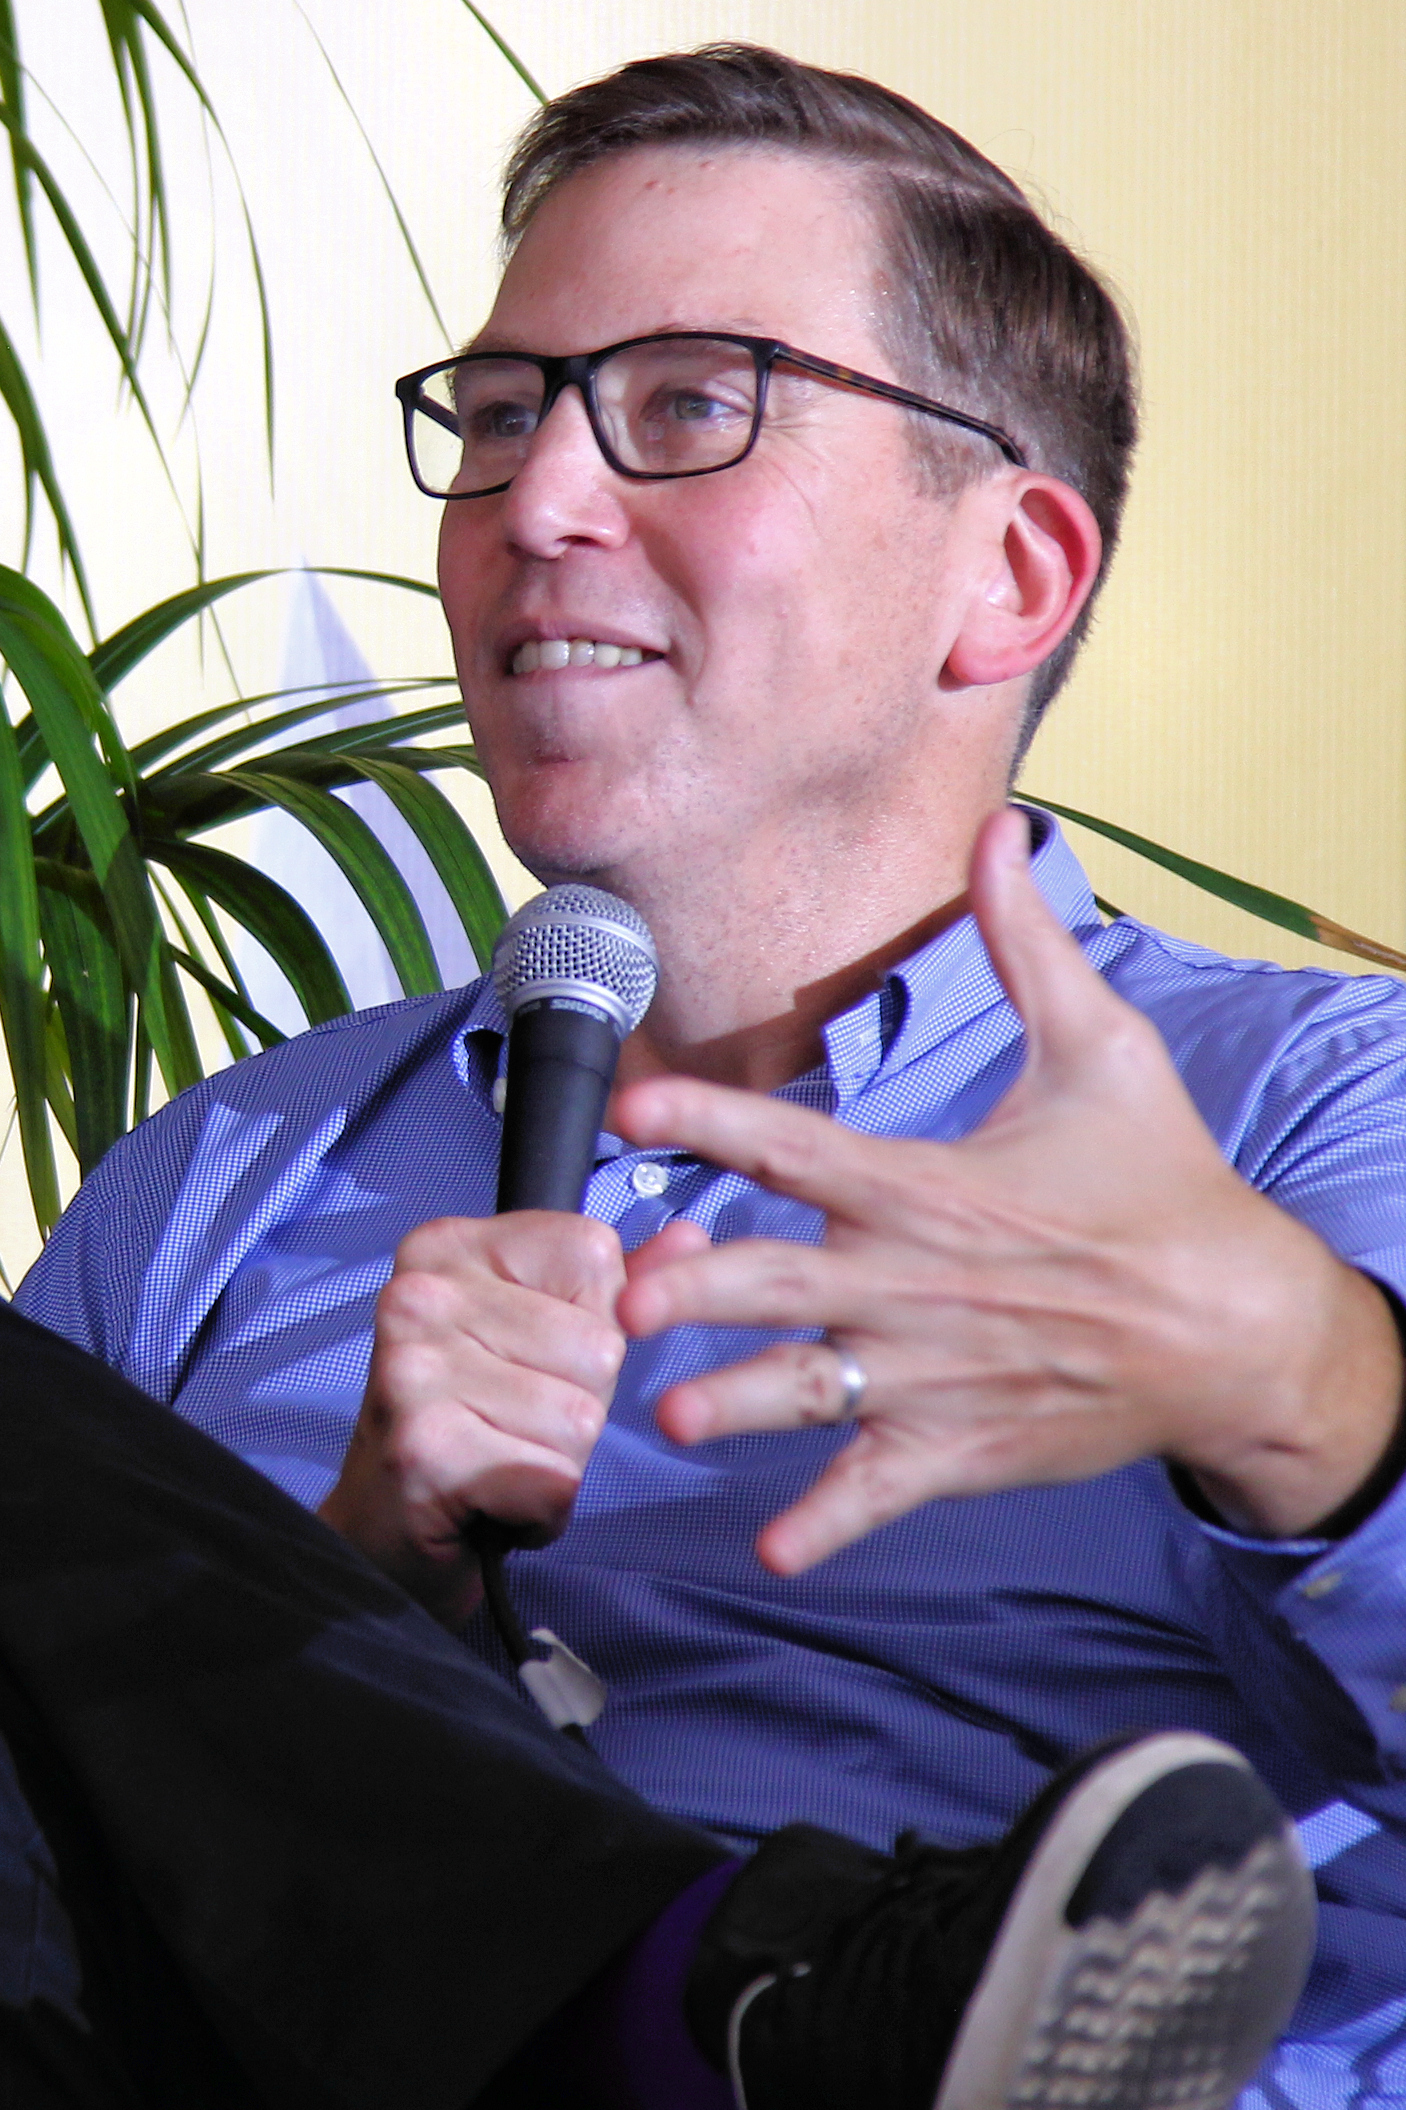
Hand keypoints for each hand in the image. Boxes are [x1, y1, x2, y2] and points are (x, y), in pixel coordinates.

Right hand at [320, 1212, 627, 1623]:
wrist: (387, 1526)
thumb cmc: (475, 1416)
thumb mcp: (545, 1330)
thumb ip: (618, 1284)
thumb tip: (694, 1236)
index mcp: (447, 1246)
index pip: (594, 1257)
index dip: (593, 1324)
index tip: (533, 1355)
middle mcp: (419, 1296)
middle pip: (597, 1346)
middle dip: (580, 1403)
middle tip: (513, 1420)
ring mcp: (415, 1371)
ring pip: (579, 1419)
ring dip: (560, 1460)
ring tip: (502, 1457)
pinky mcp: (425, 1449)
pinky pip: (553, 1480)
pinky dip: (542, 1509)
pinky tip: (494, 1500)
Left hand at [614, 809, 1402, 1572]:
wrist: (1237, 1324)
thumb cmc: (1159, 1181)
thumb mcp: (1101, 1048)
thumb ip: (1026, 945)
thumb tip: (999, 830)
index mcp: (931, 1184)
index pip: (801, 1146)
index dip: (711, 1120)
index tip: (635, 1106)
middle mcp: (916, 1282)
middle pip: (784, 1284)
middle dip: (700, 1290)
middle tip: (627, 1295)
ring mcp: (934, 1373)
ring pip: (812, 1395)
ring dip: (739, 1407)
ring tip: (668, 1419)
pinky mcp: (960, 1444)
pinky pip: (880, 1491)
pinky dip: (829, 1522)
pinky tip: (772, 1554)